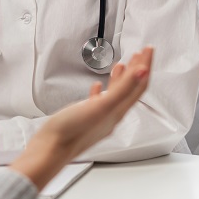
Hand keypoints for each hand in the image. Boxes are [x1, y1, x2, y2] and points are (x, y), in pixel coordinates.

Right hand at [10, 47, 152, 190]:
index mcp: (118, 111)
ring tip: (123, 65)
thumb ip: (122, 89)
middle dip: (137, 69)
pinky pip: (98, 102)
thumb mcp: (100, 106)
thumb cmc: (72, 131)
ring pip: (115, 95)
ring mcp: (99, 117)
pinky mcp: (85, 119)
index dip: (145, 65)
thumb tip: (143, 72)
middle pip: (131, 89)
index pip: (139, 85)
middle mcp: (112, 115)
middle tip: (140, 53)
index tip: (148, 49)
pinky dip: (100, 91)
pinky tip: (96, 88)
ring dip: (121, 78)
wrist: (51, 149)